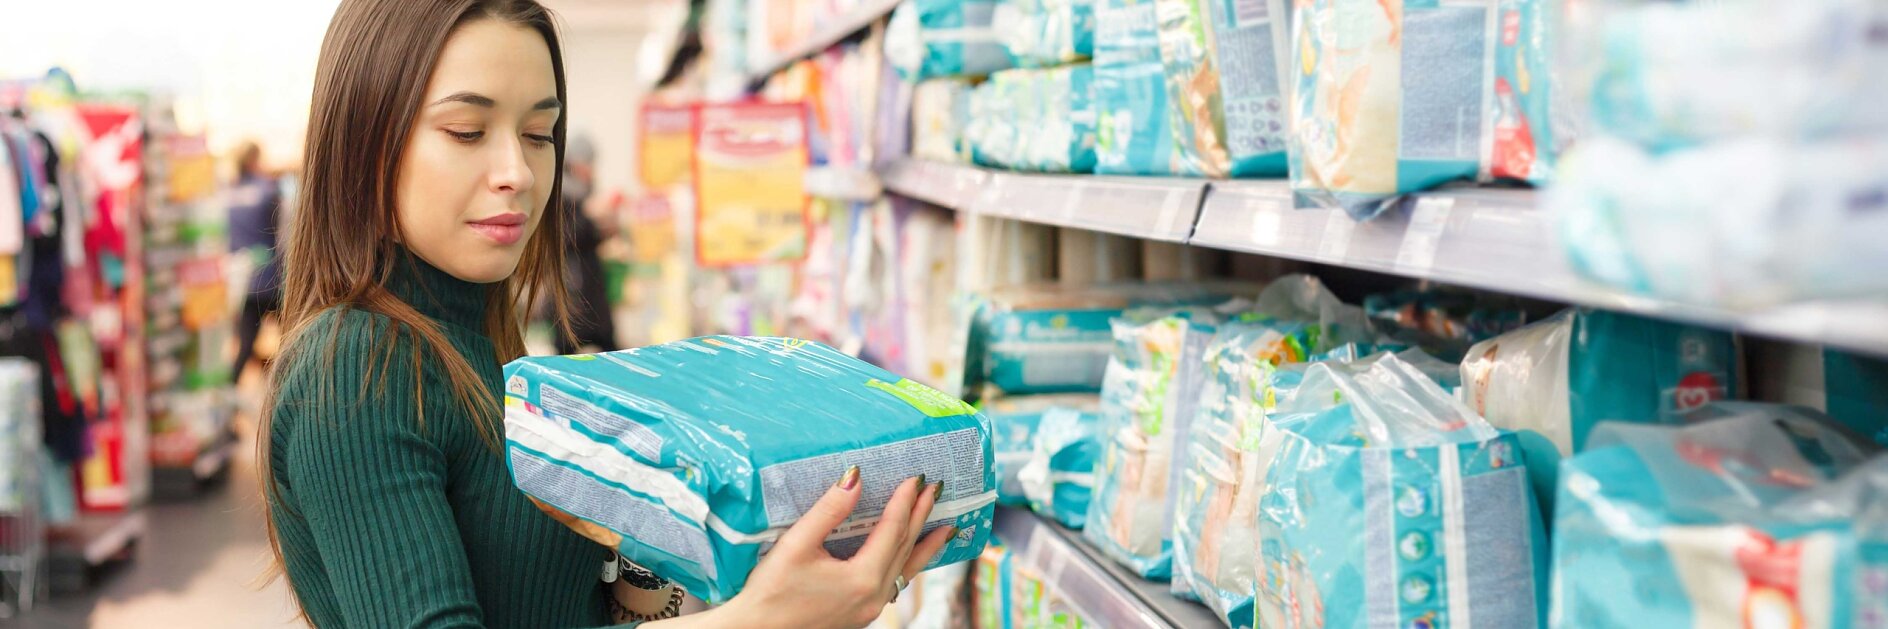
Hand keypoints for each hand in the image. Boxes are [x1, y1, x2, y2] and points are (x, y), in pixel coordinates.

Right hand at [711, 469, 953, 628]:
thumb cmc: (770, 593)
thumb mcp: (797, 544)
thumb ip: (829, 510)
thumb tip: (855, 478)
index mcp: (862, 578)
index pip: (892, 531)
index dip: (905, 502)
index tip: (916, 478)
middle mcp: (872, 596)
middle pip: (904, 548)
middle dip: (921, 517)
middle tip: (936, 490)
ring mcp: (868, 609)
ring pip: (905, 570)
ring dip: (923, 544)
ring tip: (945, 528)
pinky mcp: (859, 614)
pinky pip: (894, 583)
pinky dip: (908, 565)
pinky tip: (909, 557)